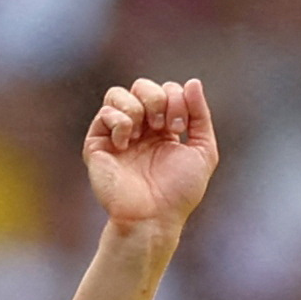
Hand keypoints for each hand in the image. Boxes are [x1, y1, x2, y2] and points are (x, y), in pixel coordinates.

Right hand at [84, 77, 217, 237]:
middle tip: (163, 126)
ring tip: (144, 131)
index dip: (176, 99)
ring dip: (137, 105)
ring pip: (118, 93)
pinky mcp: (98, 144)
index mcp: (164, 128)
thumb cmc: (178, 192)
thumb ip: (201, 116)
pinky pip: (104, 114)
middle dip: (157, 98)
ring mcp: (118, 135)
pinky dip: (119, 121)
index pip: (167, 90)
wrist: (153, 217)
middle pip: (142, 86)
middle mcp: (140, 128)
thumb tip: (194, 82)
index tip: (179, 127)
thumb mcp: (202, 151)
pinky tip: (127, 142)